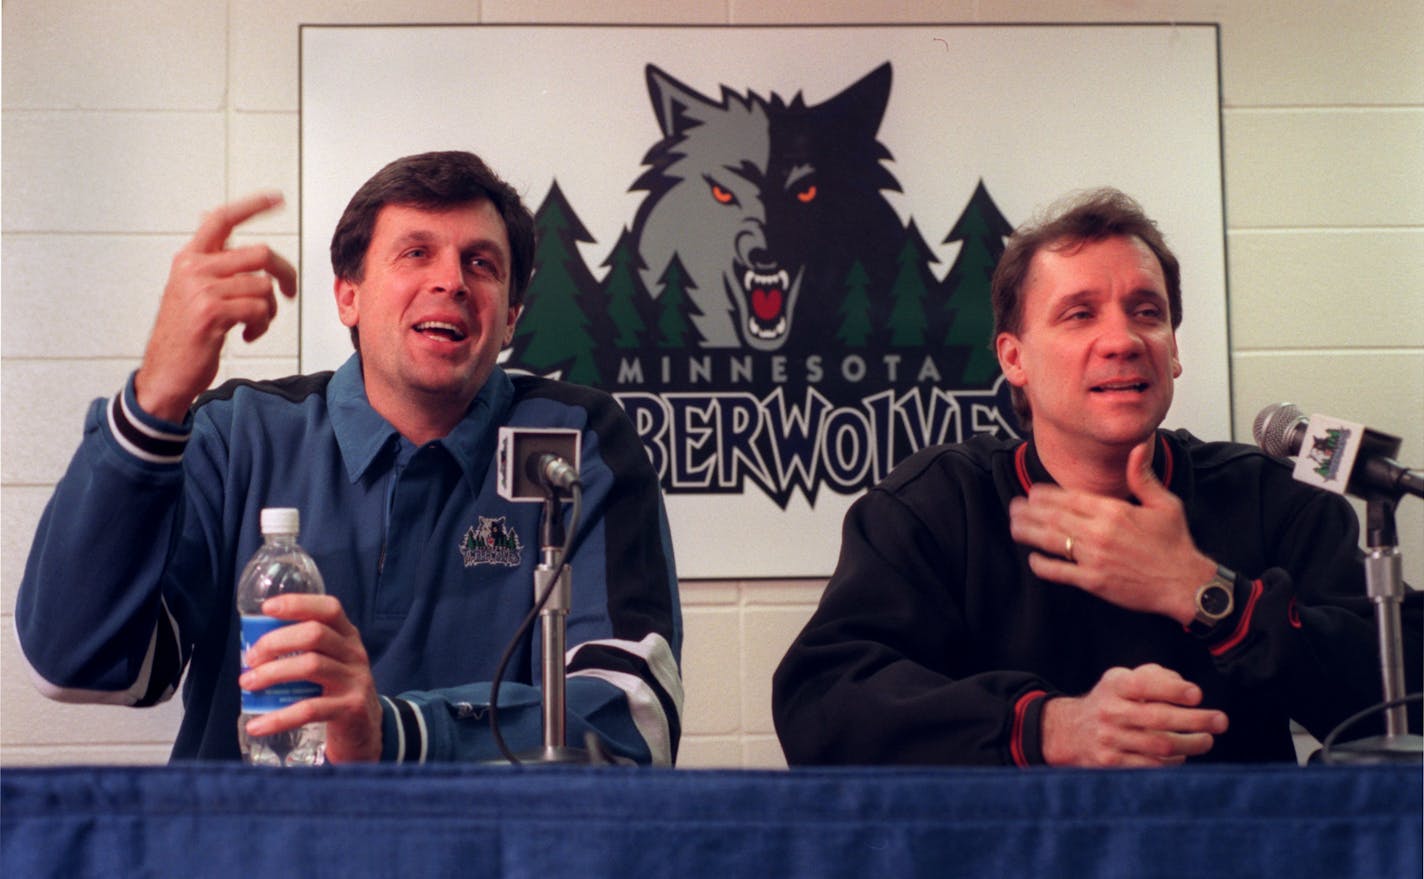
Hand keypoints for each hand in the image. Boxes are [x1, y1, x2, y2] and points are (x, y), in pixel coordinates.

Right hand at [135, 193, 296, 421]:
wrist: (166, 373)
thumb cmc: (185, 335)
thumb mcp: (191, 290)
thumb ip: (209, 261)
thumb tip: (211, 220)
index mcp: (190, 258)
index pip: (221, 219)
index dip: (252, 206)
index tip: (277, 198)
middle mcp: (193, 267)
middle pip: (261, 253)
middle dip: (285, 274)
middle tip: (289, 293)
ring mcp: (200, 289)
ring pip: (263, 286)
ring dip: (269, 310)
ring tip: (255, 324)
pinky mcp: (210, 312)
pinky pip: (259, 309)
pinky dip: (262, 325)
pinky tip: (248, 335)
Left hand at [238, 594, 381, 762]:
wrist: (366, 732)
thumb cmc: (336, 692)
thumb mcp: (330, 664)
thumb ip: (303, 652)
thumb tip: (253, 651)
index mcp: (348, 637)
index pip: (329, 609)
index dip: (298, 603)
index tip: (267, 608)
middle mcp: (354, 654)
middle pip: (315, 634)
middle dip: (276, 642)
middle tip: (250, 658)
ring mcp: (355, 680)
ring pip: (311, 665)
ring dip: (272, 672)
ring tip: (248, 684)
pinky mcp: (350, 708)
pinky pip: (310, 709)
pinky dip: (279, 718)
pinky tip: (257, 725)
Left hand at [1008, 442, 1214, 623]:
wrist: (1185, 583)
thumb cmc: (1175, 543)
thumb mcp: (1165, 504)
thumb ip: (1143, 476)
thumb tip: (1138, 446)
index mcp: (1114, 510)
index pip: (1069, 497)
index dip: (1046, 495)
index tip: (1032, 493)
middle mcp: (1100, 532)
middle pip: (1053, 516)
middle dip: (1029, 511)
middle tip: (1013, 507)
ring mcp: (1095, 557)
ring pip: (1051, 540)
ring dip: (1028, 532)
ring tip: (1014, 527)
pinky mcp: (1094, 581)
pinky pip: (1059, 571)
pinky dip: (1043, 564)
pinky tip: (1033, 558)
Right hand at [1040, 664, 1228, 766]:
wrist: (1071, 731)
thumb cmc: (1112, 701)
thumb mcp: (1123, 679)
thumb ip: (1155, 676)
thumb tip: (1186, 689)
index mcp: (1115, 686)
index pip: (1144, 685)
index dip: (1173, 690)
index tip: (1197, 695)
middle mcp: (1110, 711)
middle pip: (1158, 718)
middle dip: (1195, 720)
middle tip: (1221, 721)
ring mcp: (1110, 739)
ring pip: (1160, 745)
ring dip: (1191, 744)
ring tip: (1206, 739)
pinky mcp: (1112, 763)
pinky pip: (1152, 765)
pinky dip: (1172, 761)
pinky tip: (1181, 754)